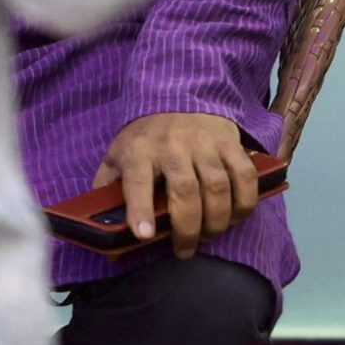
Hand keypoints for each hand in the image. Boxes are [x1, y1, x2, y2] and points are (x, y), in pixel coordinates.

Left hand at [93, 112, 259, 258]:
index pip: (138, 182)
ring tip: (210, 235)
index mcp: (139, 151)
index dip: (141, 210)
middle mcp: (173, 146)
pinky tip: (237, 215)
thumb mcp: (117, 156)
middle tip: (186, 250)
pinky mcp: (230, 141)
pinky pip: (245, 173)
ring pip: (217, 185)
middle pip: (185, 191)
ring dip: (217, 219)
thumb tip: (98, 228)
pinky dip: (245, 199)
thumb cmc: (145, 138)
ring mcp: (205, 143)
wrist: (178, 94)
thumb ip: (107, 187)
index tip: (144, 235)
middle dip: (188, 228)